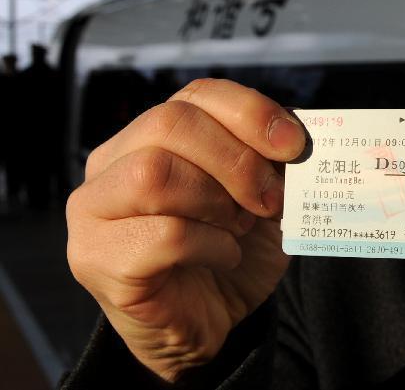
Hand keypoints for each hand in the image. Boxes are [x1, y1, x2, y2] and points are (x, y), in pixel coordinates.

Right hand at [66, 78, 303, 381]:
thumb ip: (271, 159)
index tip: (294, 146)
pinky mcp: (96, 259)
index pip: (196, 95)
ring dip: (217, 201)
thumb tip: (297, 134)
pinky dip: (211, 245)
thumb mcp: (261, 196)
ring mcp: (94, 211)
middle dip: (236, 160)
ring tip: (239, 228)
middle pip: (169, 123)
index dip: (250, 112)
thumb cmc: (229, 250)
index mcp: (150, 135)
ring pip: (154, 173)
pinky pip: (162, 234)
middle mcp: (110, 163)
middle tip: (268, 199)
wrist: (207, 322)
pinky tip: (224, 256)